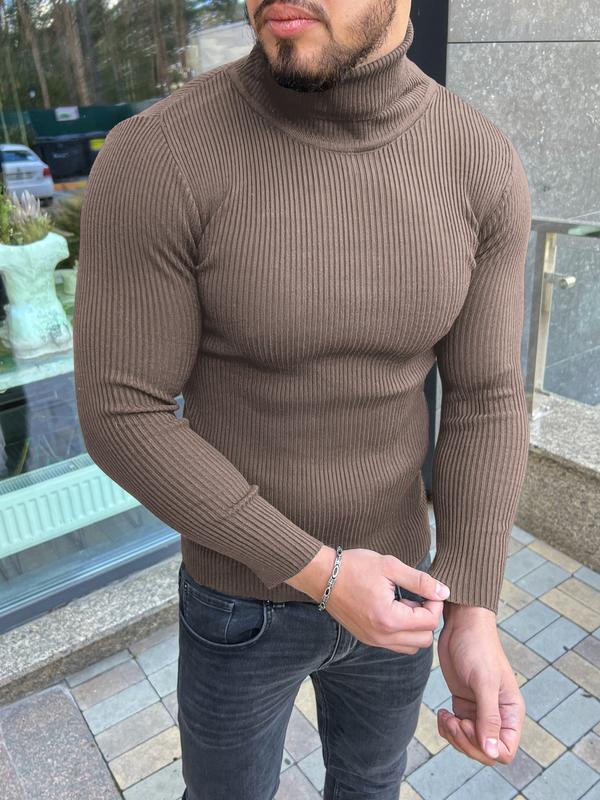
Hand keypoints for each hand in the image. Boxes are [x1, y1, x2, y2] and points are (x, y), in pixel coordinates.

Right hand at [285, 546, 449, 653]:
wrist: (322, 575)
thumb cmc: (354, 567)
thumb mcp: (390, 566)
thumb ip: (420, 581)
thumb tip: (444, 592)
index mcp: (389, 619)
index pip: (429, 622)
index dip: (436, 604)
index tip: (429, 589)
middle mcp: (381, 636)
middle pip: (424, 640)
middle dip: (427, 618)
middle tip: (418, 596)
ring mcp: (372, 640)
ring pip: (410, 647)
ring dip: (415, 628)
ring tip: (405, 603)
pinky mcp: (366, 639)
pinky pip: (395, 645)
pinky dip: (402, 631)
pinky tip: (394, 609)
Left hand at [436, 604, 524, 764]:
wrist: (462, 626)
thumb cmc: (478, 648)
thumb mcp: (484, 682)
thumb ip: (489, 718)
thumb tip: (493, 753)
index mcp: (511, 712)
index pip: (505, 751)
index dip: (484, 748)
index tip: (468, 724)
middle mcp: (498, 715)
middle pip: (485, 751)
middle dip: (465, 742)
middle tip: (453, 721)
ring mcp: (480, 710)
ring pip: (469, 743)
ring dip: (454, 737)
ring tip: (445, 717)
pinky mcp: (464, 704)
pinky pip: (458, 729)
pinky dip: (448, 728)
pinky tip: (442, 714)